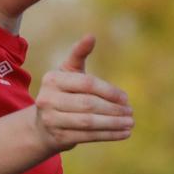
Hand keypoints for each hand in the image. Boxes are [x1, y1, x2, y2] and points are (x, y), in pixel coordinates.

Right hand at [33, 35, 133, 153]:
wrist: (42, 125)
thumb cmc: (62, 93)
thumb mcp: (68, 72)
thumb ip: (79, 54)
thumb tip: (91, 36)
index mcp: (52, 79)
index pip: (87, 84)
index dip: (109, 91)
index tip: (125, 98)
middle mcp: (47, 99)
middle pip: (88, 104)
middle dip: (113, 109)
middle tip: (130, 111)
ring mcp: (51, 120)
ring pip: (89, 122)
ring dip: (113, 124)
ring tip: (130, 123)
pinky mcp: (58, 138)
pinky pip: (88, 136)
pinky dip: (108, 135)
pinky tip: (123, 133)